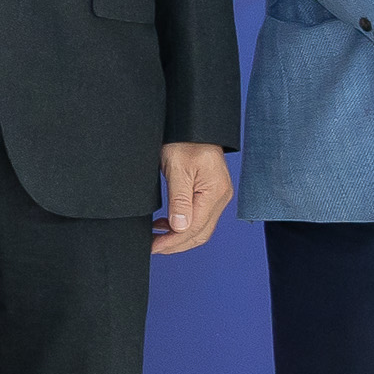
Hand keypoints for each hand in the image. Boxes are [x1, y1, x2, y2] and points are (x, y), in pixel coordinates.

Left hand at [153, 141, 232, 255]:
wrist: (194, 125)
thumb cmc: (185, 141)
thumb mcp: (177, 169)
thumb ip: (179, 200)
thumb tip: (179, 228)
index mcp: (214, 193)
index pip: (194, 229)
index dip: (172, 242)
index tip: (154, 247)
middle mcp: (220, 198)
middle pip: (200, 234)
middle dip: (176, 244)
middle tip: (153, 247)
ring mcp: (218, 196)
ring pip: (200, 228)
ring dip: (179, 236)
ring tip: (156, 237)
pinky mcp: (212, 193)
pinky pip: (200, 217)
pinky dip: (183, 225)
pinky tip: (166, 224)